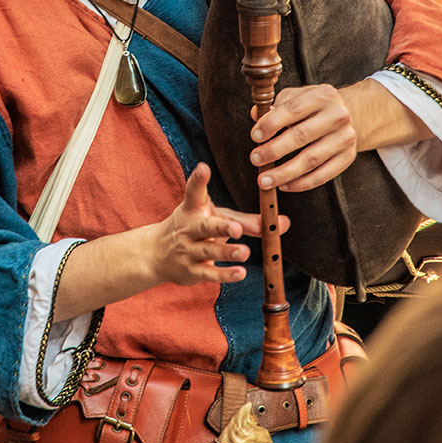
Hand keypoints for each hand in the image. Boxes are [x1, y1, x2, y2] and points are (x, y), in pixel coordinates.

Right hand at [146, 163, 260, 287]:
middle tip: (237, 228)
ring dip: (227, 252)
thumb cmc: (196, 229)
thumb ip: (249, 221)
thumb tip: (284, 223)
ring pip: (208, 250)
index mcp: (193, 208)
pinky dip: (225, 274)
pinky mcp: (191, 270)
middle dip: (222, 226)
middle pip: (205, 226)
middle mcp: (189, 227)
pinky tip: (240, 273)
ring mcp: (188, 250)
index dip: (198, 180)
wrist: (157, 253)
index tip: (203, 168)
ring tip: (244, 252)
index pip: (193, 191)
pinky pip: (209, 273)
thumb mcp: (216, 218)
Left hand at [251, 84, 357, 192]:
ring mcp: (345, 138)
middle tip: (255, 159)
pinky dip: (301, 183)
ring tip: (265, 180)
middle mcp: (337, 116)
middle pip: (301, 136)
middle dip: (273, 150)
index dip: (271, 124)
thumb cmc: (316, 107)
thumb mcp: (297, 97)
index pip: (293, 109)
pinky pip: (322, 175)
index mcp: (322, 96)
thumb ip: (275, 106)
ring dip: (284, 173)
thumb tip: (255, 115)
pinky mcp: (348, 157)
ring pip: (311, 160)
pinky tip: (284, 185)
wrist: (351, 114)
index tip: (255, 136)